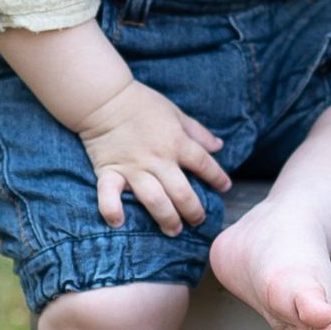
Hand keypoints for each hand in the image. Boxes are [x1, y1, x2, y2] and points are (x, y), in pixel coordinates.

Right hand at [70, 78, 231, 234]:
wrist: (105, 98)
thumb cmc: (142, 104)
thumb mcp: (176, 113)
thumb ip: (198, 132)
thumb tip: (219, 146)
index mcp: (176, 142)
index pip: (204, 164)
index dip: (217, 177)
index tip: (225, 188)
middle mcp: (158, 158)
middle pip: (182, 192)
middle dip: (194, 211)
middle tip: (198, 221)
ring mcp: (133, 167)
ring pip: (154, 199)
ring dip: (166, 218)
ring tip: (174, 230)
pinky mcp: (109, 171)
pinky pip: (109, 194)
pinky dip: (112, 209)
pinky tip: (118, 222)